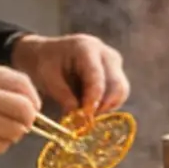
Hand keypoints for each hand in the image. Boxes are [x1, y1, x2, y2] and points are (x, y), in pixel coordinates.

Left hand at [11, 32, 129, 116]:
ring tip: (85, 113)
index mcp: (86, 48)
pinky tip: (89, 107)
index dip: (93, 99)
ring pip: (121, 92)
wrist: (49, 55)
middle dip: (103, 106)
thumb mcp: (49, 79)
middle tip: (86, 120)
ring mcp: (114, 63)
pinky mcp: (116, 73)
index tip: (85, 116)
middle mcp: (105, 53)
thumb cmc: (46, 64)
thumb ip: (64, 97)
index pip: (96, 77)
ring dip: (106, 107)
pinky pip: (118, 95)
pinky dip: (107, 105)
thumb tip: (79, 119)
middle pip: (117, 85)